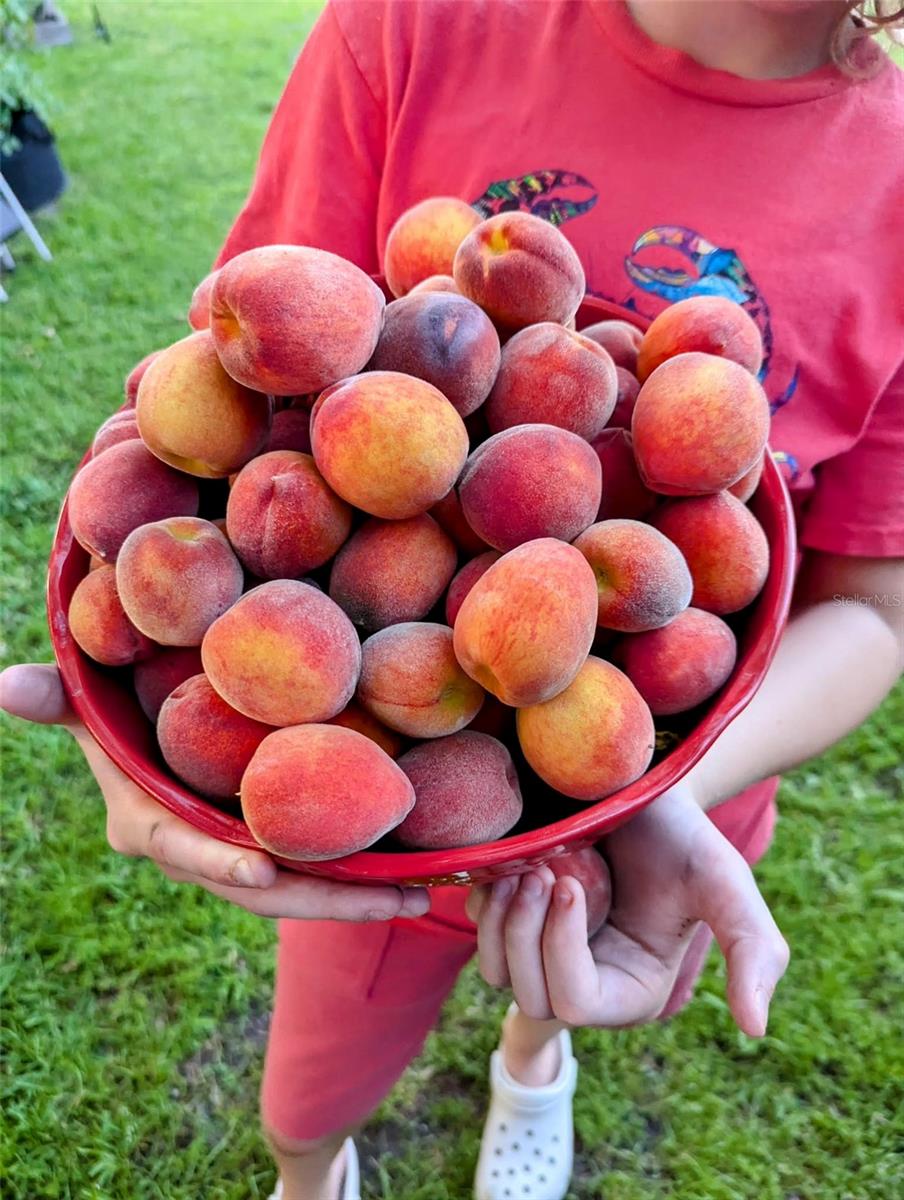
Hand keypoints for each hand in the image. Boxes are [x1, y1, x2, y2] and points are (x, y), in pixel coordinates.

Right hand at [0, 664, 429, 921]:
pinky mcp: (266, 844)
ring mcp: (232, 852)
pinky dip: (354, 877)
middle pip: (258, 885)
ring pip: (294, 888)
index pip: (182, 847)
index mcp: (147, 822)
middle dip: (322, 897)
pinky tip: (410, 878)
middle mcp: (193, 849)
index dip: (218, 859)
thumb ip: (56, 697)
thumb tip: (3, 682)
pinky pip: (310, 869)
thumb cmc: (116, 712)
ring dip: (353, 897)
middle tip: (392, 901)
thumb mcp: (87, 702)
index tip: (264, 873)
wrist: (146, 734)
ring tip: (419, 899)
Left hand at [467, 783, 788, 1036]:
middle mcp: (587, 983)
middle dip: (526, 931)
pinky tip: (509, 862)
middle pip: (530, 995)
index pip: (577, 1003)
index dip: (562, 949)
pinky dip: (485, 901)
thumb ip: (753, 952)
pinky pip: (481, 933)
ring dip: (501, 919)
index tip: (570, 883)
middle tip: (543, 869)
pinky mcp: (521, 921)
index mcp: (631, 991)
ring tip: (525, 866)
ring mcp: (548, 954)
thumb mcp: (727, 886)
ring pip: (496, 972)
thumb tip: (756, 1028)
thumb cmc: (686, 836)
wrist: (642, 787)